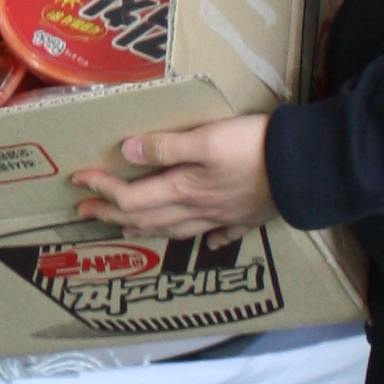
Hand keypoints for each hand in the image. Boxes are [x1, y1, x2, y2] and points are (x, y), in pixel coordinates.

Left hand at [70, 110, 273, 239]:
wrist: (305, 169)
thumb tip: (127, 152)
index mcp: (183, 189)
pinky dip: (209, 239)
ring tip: (129, 231)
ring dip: (149, 230)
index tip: (77, 181)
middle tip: (85, 211)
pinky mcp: (247, 217)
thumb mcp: (205, 139)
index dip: (102, 188)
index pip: (131, 195)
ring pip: (177, 229)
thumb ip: (166, 146)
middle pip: (147, 217)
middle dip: (112, 214)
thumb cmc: (253, 148)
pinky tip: (208, 243)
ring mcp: (223, 217)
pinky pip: (221, 234)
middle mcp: (198, 210)